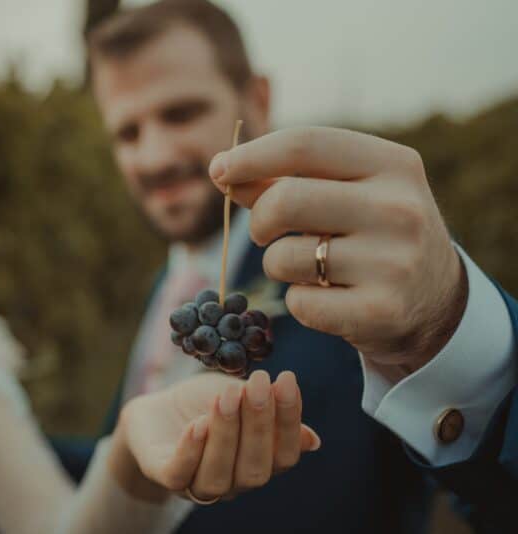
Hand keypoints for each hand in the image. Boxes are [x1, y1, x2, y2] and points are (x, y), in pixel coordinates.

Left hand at [110, 370, 319, 502]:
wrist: (153, 408)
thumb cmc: (201, 403)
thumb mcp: (237, 398)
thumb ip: (266, 413)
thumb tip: (312, 439)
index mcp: (257, 462)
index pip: (283, 455)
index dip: (289, 420)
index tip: (287, 379)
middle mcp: (232, 481)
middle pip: (255, 469)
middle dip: (259, 424)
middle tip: (258, 383)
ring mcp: (196, 482)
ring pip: (218, 476)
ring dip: (226, 435)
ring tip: (226, 396)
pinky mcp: (163, 475)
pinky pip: (179, 473)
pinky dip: (191, 450)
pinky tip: (198, 423)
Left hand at [209, 127, 466, 374]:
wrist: (434, 304)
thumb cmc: (372, 235)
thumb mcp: (346, 194)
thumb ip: (285, 180)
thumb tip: (221, 170)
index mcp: (393, 164)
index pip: (304, 144)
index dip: (250, 156)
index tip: (218, 169)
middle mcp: (399, 209)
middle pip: (286, 200)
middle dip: (258, 219)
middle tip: (262, 232)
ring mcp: (394, 263)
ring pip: (284, 257)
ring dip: (277, 265)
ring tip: (307, 268)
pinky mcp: (381, 312)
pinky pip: (299, 303)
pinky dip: (299, 302)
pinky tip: (327, 298)